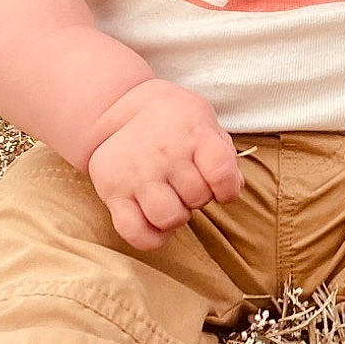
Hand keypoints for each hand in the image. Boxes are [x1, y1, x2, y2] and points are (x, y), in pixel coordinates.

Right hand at [87, 81, 243, 249]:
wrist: (121, 106)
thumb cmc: (176, 124)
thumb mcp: (206, 124)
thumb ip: (223, 156)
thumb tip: (233, 189)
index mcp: (194, 132)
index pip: (221, 171)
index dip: (227, 188)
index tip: (222, 187)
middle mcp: (164, 152)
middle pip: (197, 198)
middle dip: (198, 197)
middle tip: (185, 184)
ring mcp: (136, 172)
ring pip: (168, 218)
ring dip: (175, 217)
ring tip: (170, 200)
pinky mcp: (111, 190)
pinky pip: (134, 232)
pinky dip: (151, 237)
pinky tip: (155, 223)